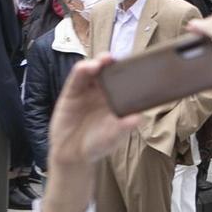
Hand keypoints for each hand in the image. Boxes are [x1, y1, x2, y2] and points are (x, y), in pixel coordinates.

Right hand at [43, 56, 142, 210]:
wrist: (72, 154)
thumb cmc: (98, 144)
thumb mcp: (113, 137)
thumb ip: (124, 127)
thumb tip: (139, 118)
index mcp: (119, 99)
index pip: (127, 80)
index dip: (132, 71)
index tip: (139, 64)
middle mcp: (105, 91)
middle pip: (111, 71)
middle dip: (116, 62)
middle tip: (120, 58)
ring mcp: (88, 90)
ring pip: (94, 70)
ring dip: (100, 62)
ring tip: (105, 60)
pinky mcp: (72, 92)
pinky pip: (77, 78)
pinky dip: (82, 70)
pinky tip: (87, 67)